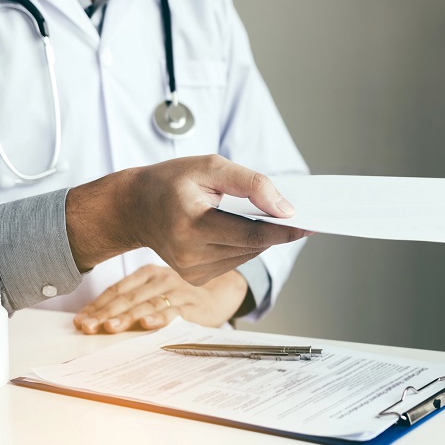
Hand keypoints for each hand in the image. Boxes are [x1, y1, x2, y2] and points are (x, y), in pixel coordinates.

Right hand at [66, 155, 308, 284]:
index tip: (311, 224)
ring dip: (261, 236)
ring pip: (247, 255)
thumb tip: (286, 208)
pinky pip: (235, 260)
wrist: (133, 207)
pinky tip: (237, 228)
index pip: (251, 233)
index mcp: (191, 226)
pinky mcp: (195, 278)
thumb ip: (251, 183)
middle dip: (278, 230)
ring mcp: (191, 272)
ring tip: (262, 215)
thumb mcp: (210, 166)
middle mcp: (190, 255)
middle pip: (253, 245)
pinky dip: (244, 244)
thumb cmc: (171, 181)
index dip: (285, 229)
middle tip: (300, 213)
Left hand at [73, 265, 248, 333]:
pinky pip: (173, 312)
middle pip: (127, 298)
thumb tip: (99, 321)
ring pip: (147, 305)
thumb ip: (133, 301)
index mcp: (147, 274)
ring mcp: (176, 291)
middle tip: (87, 327)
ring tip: (110, 327)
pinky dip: (160, 318)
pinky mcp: (191, 305)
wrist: (220, 292)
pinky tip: (148, 324)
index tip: (80, 321)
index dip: (97, 305)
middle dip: (105, 314)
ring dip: (127, 317)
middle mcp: (160, 279)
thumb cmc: (181, 295)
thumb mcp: (156, 291)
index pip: (116, 290)